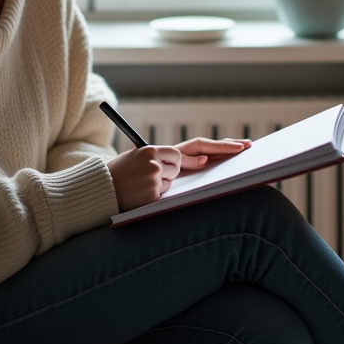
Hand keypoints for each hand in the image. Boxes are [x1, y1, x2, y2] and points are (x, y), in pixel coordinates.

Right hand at [106, 138, 251, 211]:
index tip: (234, 148)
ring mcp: (154, 178)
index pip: (188, 150)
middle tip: (243, 147)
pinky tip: (141, 194)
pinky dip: (158, 195)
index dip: (210, 151)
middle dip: (219, 152)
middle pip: (186, 162)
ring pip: (175, 181)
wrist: (99, 191)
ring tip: (143, 185)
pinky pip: (167, 194)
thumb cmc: (121, 175)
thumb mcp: (140, 160)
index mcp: (151, 149)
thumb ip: (166, 158)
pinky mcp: (153, 194)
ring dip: (165, 183)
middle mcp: (154, 161)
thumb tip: (202, 161)